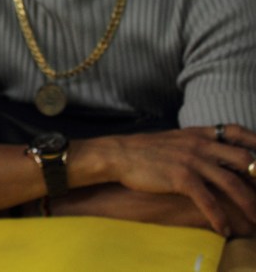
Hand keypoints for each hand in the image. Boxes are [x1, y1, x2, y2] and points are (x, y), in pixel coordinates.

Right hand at [84, 124, 255, 235]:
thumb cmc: (145, 150)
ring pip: (232, 183)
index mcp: (199, 134)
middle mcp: (200, 145)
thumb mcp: (175, 140)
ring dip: (249, 204)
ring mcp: (191, 161)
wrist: (118, 155)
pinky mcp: (181, 178)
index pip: (237, 132)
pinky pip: (208, 201)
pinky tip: (223, 229)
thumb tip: (218, 156)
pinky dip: (219, 217)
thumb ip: (198, 145)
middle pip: (244, 160)